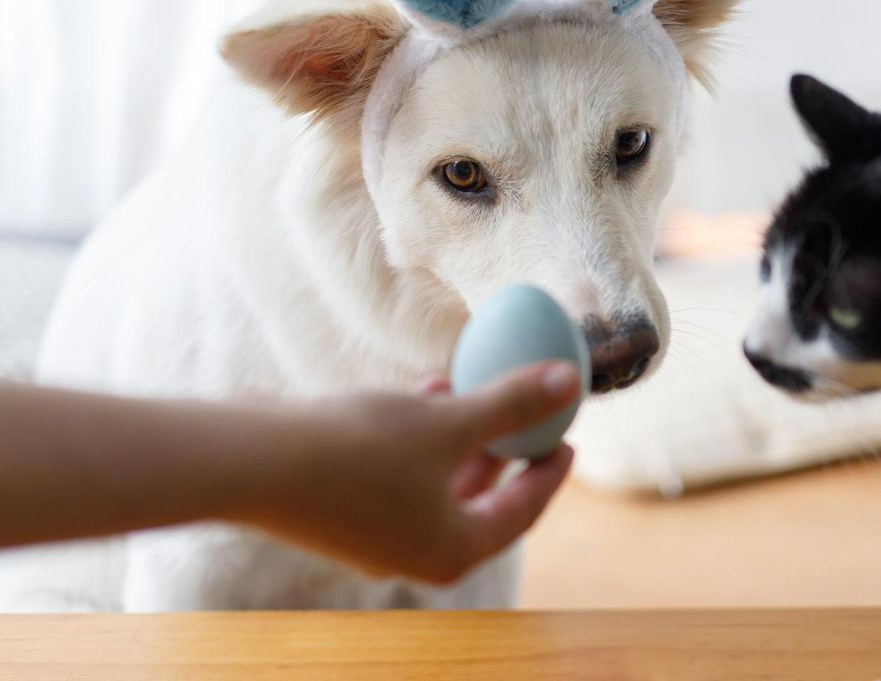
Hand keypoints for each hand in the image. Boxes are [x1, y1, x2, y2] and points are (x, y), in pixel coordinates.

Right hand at [245, 361, 578, 584]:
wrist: (253, 463)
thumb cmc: (361, 448)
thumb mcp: (451, 420)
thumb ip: (513, 404)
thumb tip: (570, 382)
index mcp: (453, 551)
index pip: (522, 511)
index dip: (550, 469)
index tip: (568, 436)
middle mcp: (415, 555)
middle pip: (480, 501)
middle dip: (504, 450)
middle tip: (528, 415)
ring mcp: (375, 536)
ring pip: (437, 482)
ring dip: (460, 434)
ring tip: (475, 388)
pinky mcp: (342, 510)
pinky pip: (400, 472)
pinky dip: (420, 435)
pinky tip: (425, 388)